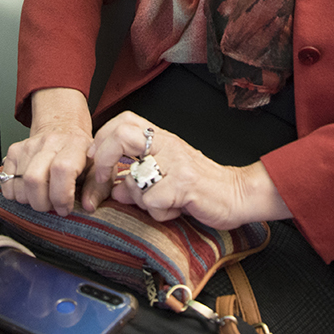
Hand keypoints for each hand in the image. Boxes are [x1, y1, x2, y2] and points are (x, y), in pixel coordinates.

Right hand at [1, 88, 93, 215]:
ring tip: (42, 197)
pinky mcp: (14, 150)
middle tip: (52, 205)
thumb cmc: (82, 155)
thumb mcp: (98, 169)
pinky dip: (15, 194)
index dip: (61, 195)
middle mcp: (50, 142)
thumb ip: (98, 188)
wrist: (63, 130)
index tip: (65, 207)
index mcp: (75, 145)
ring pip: (19, 183)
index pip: (62, 170)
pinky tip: (30, 191)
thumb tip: (89, 205)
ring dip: (30, 200)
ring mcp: (29, 145)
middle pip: (34, 179)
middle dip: (42, 203)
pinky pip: (6, 181)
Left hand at [83, 112, 287, 228]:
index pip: (124, 120)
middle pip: (121, 136)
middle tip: (106, 180)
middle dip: (104, 160)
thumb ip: (136, 179)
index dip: (103, 138)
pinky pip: (152, 201)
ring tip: (159, 203)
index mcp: (161, 139)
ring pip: (134, 179)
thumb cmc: (200, 186)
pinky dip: (158, 213)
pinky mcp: (185, 184)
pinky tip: (173, 211)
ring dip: (139, 199)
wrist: (237, 194)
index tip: (97, 160)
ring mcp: (176, 163)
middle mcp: (167, 145)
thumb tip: (113, 187)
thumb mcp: (164, 177)